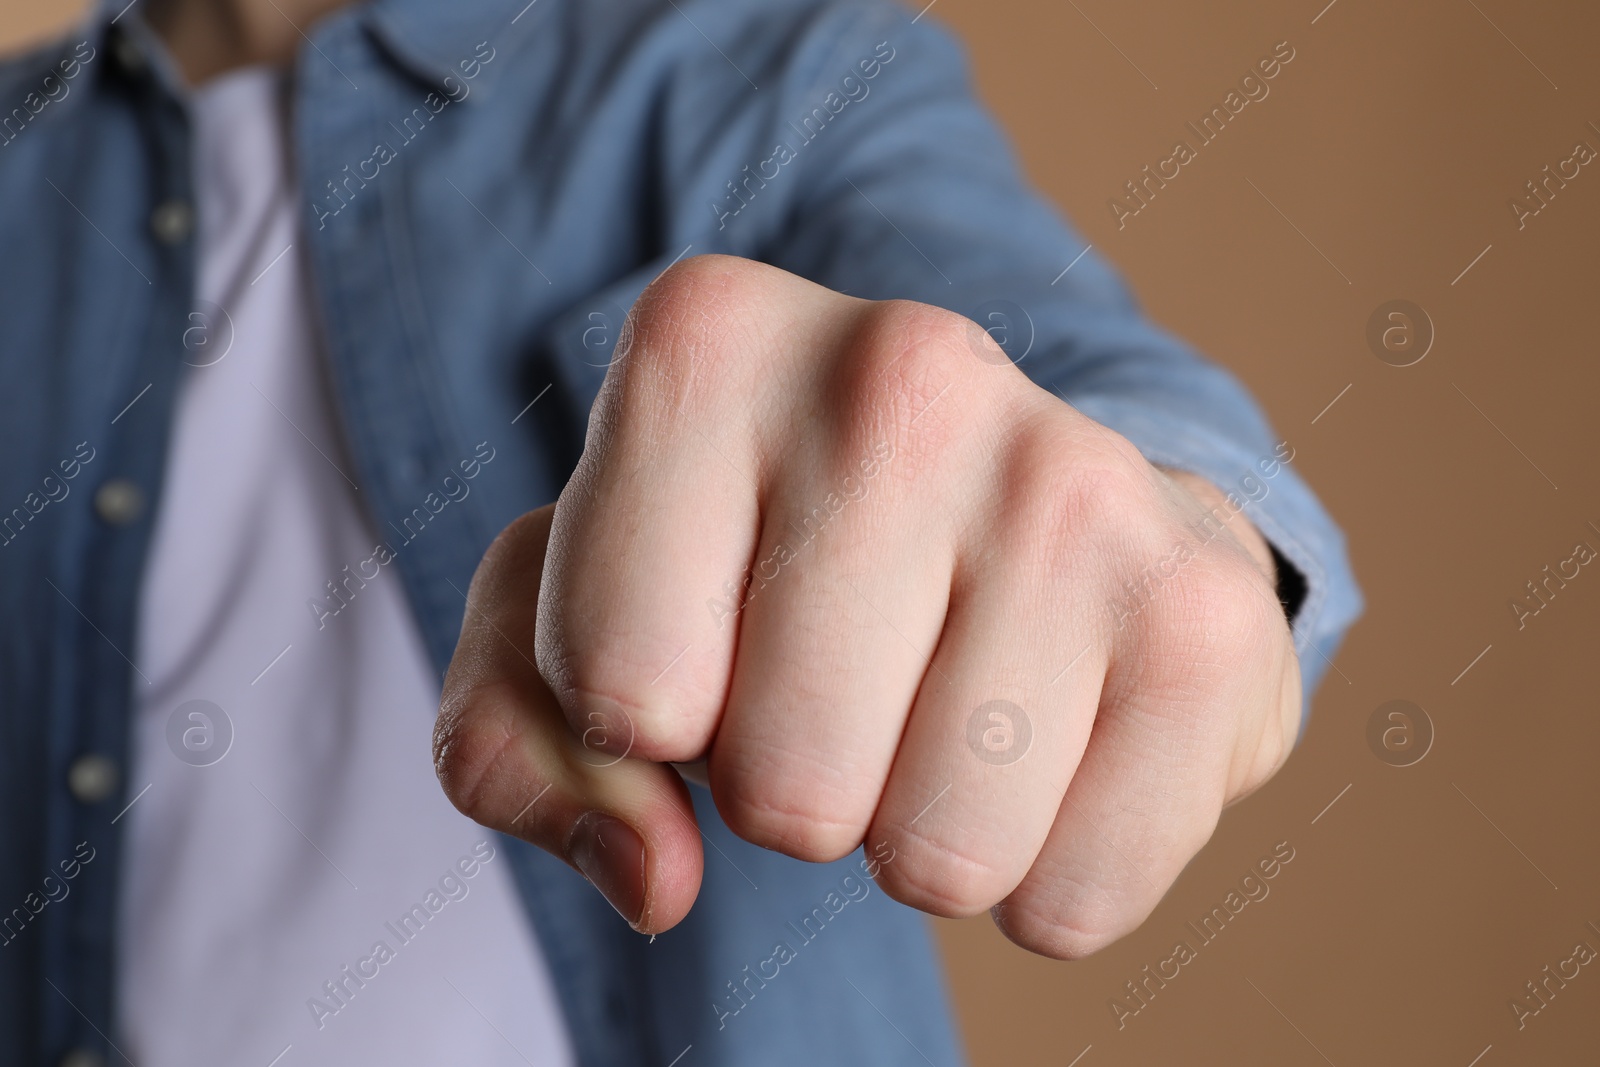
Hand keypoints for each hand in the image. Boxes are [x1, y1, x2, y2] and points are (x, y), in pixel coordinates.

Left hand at [433, 255, 1300, 956]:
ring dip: (919, 833)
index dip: (647, 718)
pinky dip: (1042, 878)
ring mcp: (1075, 480)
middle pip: (781, 789)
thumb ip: (515, 740)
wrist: (1035, 506)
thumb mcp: (576, 613)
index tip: (709, 632)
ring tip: (950, 702)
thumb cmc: (772, 560)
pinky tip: (1054, 743)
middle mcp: (903, 368)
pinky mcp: (1207, 614)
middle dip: (794, 786)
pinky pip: (1071, 899)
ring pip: (933, 858)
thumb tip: (654, 877)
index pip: (618, 692)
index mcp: (707, 341)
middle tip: (849, 679)